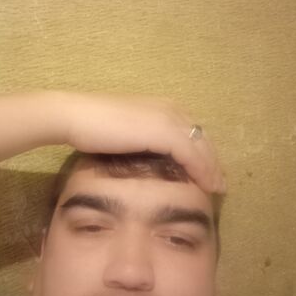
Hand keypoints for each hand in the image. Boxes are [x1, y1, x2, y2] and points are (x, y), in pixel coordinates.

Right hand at [59, 92, 224, 193]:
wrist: (77, 117)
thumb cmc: (93, 126)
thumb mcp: (126, 133)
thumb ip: (143, 140)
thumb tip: (150, 157)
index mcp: (163, 107)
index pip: (191, 131)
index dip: (202, 152)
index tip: (207, 171)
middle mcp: (170, 109)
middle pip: (201, 138)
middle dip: (212, 161)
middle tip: (218, 182)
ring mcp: (168, 118)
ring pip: (201, 147)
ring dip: (211, 168)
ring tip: (217, 188)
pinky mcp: (164, 132)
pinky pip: (191, 155)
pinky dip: (201, 171)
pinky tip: (206, 186)